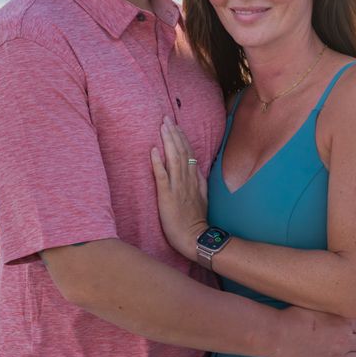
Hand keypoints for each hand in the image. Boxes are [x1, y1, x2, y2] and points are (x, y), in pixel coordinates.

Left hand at [150, 117, 207, 261]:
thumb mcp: (202, 197)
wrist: (194, 237)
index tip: (175, 125)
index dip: (182, 138)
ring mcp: (177, 187)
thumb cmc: (195, 220)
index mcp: (194, 179)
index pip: (189, 153)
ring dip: (168, 141)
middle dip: (173, 133)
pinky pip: (162, 176)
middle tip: (166, 118)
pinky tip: (153, 150)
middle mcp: (187, 180)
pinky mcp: (167, 196)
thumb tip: (197, 169)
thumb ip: (199, 182)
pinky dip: (158, 162)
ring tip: (162, 127)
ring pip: (174, 159)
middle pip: (181, 151)